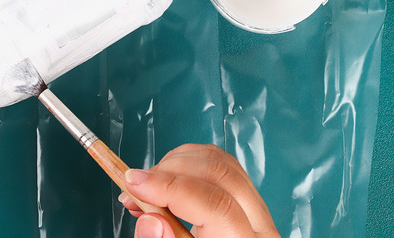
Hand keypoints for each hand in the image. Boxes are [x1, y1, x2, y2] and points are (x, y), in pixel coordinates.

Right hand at [120, 144, 278, 237]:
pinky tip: (164, 179)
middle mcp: (261, 230)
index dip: (169, 187)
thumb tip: (149, 218)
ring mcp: (258, 214)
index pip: (216, 205)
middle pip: (221, 175)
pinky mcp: (247, 203)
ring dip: (177, 162)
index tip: (132, 183)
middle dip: (170, 171)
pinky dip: (188, 162)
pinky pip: (221, 166)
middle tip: (135, 183)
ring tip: (146, 185)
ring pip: (222, 163)